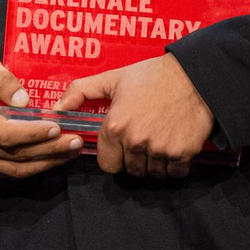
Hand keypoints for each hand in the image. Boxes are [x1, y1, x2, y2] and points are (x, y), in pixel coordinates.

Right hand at [0, 55, 82, 177]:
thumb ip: (2, 79)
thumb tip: (23, 101)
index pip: (3, 133)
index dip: (31, 133)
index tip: (56, 127)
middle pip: (14, 154)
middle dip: (48, 148)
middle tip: (75, 140)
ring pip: (18, 168)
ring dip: (49, 161)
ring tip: (73, 149)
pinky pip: (16, 172)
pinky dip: (40, 165)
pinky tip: (58, 155)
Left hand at [55, 53, 212, 177]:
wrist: (193, 75)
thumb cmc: (150, 76)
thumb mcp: (111, 79)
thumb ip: (80, 92)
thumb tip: (56, 109)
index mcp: (115, 126)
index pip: (106, 164)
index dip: (112, 156)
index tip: (118, 146)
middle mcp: (135, 141)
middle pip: (130, 171)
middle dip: (133, 159)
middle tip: (140, 140)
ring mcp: (160, 149)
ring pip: (152, 173)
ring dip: (153, 163)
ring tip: (156, 140)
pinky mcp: (183, 153)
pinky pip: (174, 173)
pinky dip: (173, 165)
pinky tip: (171, 145)